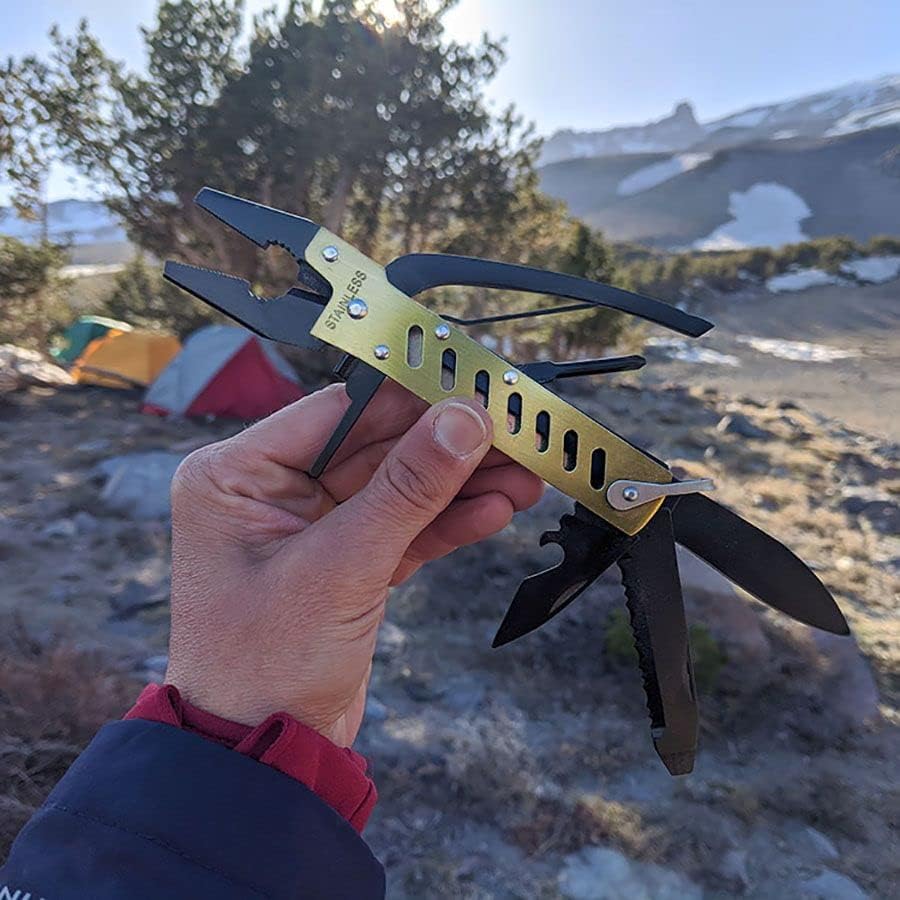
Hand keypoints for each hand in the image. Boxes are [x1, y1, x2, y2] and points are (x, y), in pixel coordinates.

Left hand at [165, 382, 542, 745]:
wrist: (262, 757)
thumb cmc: (263, 668)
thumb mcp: (340, 567)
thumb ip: (407, 489)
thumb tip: (463, 420)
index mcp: (236, 475)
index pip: (339, 412)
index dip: (412, 398)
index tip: (474, 388)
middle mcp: (271, 493)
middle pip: (378, 448)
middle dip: (449, 445)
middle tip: (513, 434)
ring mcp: (311, 529)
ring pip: (398, 489)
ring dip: (460, 483)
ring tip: (524, 475)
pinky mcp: (345, 564)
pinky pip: (403, 528)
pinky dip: (447, 522)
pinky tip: (494, 510)